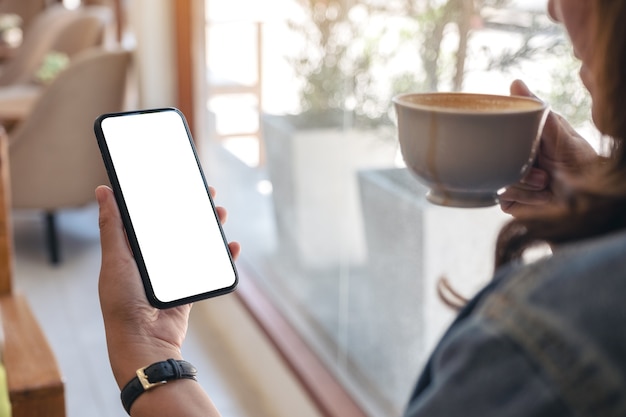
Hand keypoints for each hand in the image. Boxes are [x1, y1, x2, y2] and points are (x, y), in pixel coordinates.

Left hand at [96, 185, 240, 388]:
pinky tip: (232, 246)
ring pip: (194, 244)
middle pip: (175, 227)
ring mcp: (171, 274)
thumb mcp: (116, 259)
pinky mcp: (188, 288)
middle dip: (191, 209)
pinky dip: (222, 257)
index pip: (148, 217)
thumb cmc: (122, 303)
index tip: (176, 181)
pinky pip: (208, 267)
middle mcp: (152, 261)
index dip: (162, 198)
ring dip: (209, 228)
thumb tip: (102, 191)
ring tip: (220, 213)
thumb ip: (112, 226)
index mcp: (131, 251)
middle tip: (206, 193)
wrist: (144, 342)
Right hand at [499, 80, 596, 217]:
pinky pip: (505, 198)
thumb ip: (537, 112)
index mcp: (520, 142)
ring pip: (500, 180)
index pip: (497, 135)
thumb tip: (515, 83)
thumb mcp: (559, 133)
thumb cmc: (579, 163)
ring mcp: (511, 181)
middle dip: (522, 168)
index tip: (516, 143)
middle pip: (496, 160)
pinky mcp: (511, 201)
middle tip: (542, 171)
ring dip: (527, 185)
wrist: (589, 196)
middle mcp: (513, 160)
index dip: (502, 139)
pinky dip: (526, 198)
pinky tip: (542, 197)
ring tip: (546, 183)